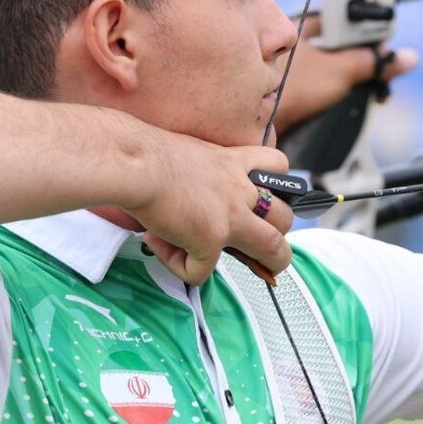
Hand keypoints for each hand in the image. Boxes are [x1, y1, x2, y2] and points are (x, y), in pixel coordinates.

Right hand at [125, 135, 293, 284]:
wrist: (135, 162)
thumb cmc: (146, 151)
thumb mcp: (188, 152)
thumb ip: (200, 173)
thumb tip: (185, 197)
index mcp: (233, 162)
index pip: (277, 165)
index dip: (276, 184)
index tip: (260, 197)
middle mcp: (240, 190)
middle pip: (286, 217)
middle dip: (276, 236)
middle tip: (248, 244)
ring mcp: (230, 217)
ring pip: (275, 250)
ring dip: (259, 265)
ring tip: (222, 260)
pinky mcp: (210, 240)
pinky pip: (202, 272)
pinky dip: (179, 266)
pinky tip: (158, 245)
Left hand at [272, 17, 417, 134]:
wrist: (256, 125)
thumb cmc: (287, 90)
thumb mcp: (337, 72)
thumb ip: (372, 63)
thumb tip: (406, 57)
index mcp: (306, 25)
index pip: (345, 17)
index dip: (368, 28)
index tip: (387, 42)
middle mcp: (300, 43)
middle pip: (343, 43)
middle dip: (366, 57)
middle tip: (383, 72)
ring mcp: (297, 67)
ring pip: (336, 64)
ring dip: (356, 76)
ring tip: (374, 90)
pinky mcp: (296, 89)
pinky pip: (327, 82)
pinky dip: (343, 90)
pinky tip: (352, 101)